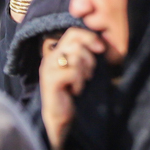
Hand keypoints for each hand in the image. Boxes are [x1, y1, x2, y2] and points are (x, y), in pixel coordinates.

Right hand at [38, 28, 103, 149]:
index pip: (72, 33)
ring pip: (75, 56)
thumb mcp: (80, 70)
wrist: (60, 117)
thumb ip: (84, 55)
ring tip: (81, 82)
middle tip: (89, 73)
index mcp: (56, 52)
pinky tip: (75, 90)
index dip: (89, 37)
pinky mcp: (50, 80)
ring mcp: (48, 68)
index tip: (100, 48)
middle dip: (89, 59)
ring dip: (84, 71)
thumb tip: (100, 43)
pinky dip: (79, 82)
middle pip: (76, 44)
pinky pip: (72, 72)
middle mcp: (50, 57)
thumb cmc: (72, 93)